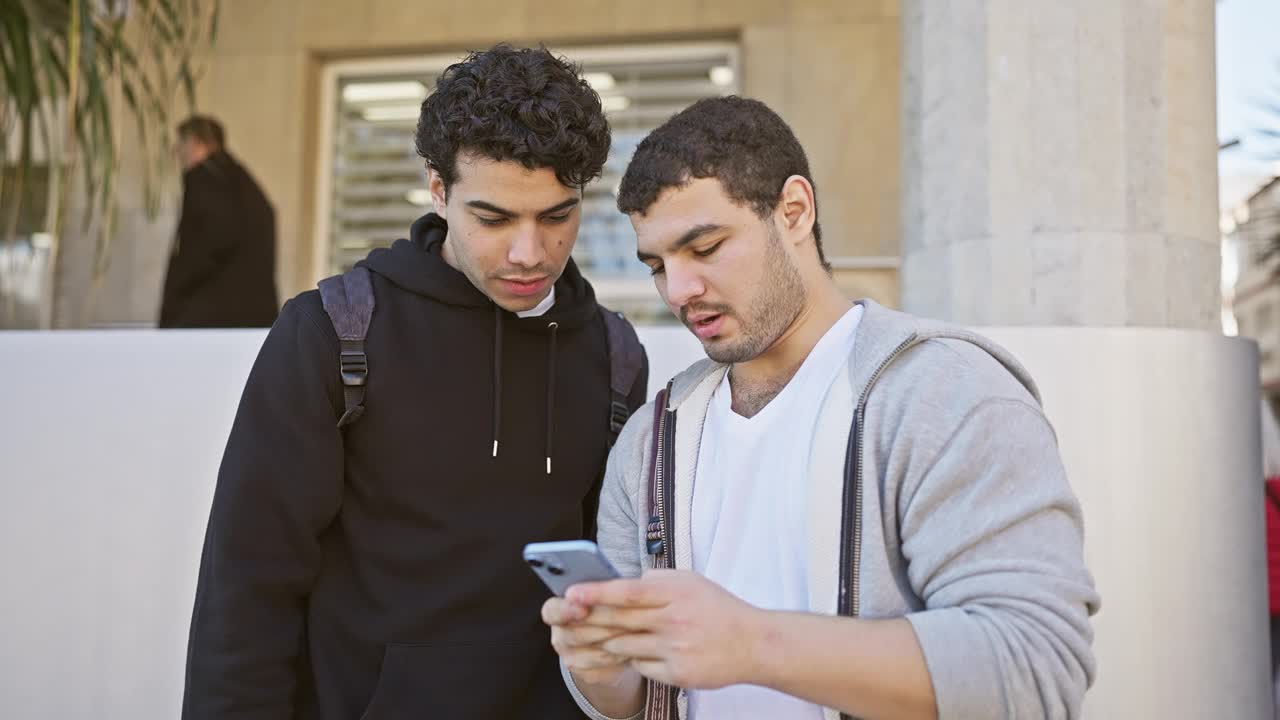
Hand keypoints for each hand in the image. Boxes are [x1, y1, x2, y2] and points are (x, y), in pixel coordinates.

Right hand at [541, 595, 636, 686]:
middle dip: (604, 626)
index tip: (583, 609)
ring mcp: (570, 657)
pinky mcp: (585, 674)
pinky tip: (634, 648)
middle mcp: (559, 635)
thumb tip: (612, 584)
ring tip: (637, 631)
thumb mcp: (602, 593)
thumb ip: (601, 589)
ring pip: (592, 652)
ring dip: (617, 642)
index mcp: (556, 610)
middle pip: (576, 634)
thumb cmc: (607, 607)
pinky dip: (620, 657)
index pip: (552, 611)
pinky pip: (603, 668)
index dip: (566, 610)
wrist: (613, 638)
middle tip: (628, 619)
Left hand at [566, 569, 763, 689]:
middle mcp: (673, 621)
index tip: (571, 592)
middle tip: (565, 617)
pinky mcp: (677, 674)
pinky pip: (640, 666)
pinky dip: (633, 658)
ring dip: (607, 641)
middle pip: (619, 621)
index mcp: (676, 593)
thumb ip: (656, 581)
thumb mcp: (691, 581)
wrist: (754, 645)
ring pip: (624, 646)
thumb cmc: (719, 609)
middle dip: (588, 619)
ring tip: (596, 635)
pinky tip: (637, 651)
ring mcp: (674, 650)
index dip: (596, 592)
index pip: (627, 592)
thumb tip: (622, 583)